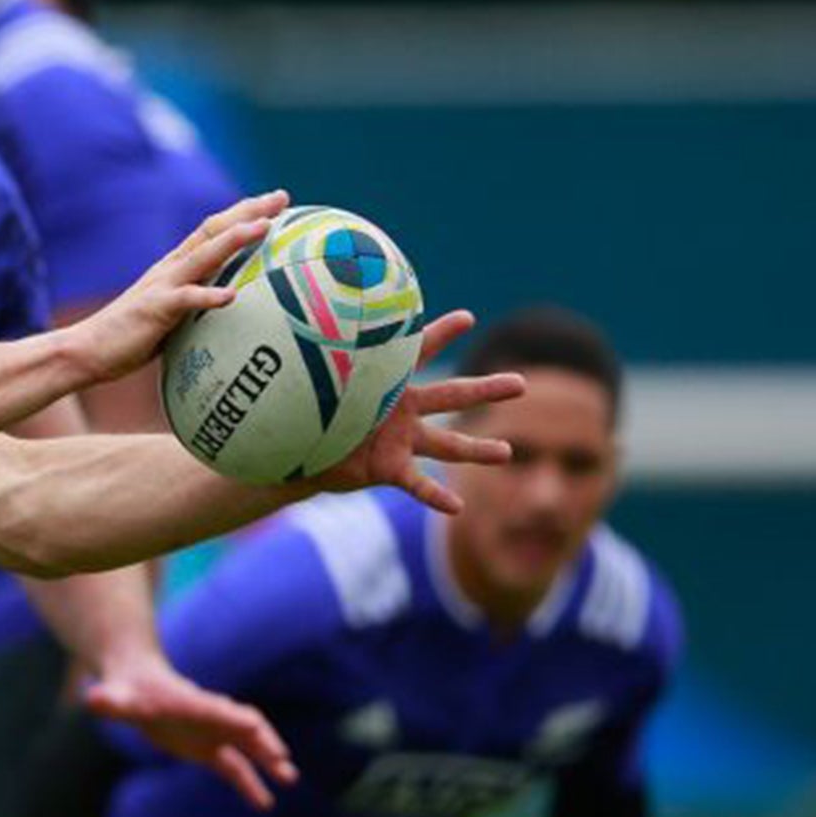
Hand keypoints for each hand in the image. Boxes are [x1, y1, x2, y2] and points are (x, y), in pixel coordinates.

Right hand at [68, 191, 290, 383]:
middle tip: (282, 197)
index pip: (214, 230)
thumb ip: (197, 306)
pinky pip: (185, 300)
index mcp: (176, 266)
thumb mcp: (171, 315)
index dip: (244, 212)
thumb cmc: (131, 338)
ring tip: (265, 227)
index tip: (276, 202)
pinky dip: (208, 296)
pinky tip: (231, 297)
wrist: (87, 350)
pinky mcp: (155, 309)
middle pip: (214, 229)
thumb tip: (229, 311)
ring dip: (234, 240)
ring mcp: (163, 285)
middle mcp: (171, 267)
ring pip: (204, 255)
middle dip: (248, 211)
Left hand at [84, 648, 296, 809]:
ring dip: (267, 762)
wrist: (137, 686)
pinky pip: (234, 768)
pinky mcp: (208, 749)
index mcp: (189, 703)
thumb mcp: (114, 697)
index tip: (255, 728)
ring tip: (289, 780)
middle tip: (282, 761)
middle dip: (262, 742)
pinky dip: (249, 784)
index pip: (216, 708)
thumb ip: (109, 701)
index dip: (233, 717)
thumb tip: (92, 700)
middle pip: (243, 725)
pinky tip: (264, 804)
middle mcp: (208, 716)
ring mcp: (212, 733)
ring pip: (246, 747)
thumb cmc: (126, 691)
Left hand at [311, 310, 525, 513]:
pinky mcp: (390, 468)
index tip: (467, 318)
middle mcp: (402, 408)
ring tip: (506, 453)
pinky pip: (418, 483)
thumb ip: (318, 355)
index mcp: (389, 380)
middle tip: (522, 385)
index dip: (441, 334)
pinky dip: (436, 495)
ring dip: (476, 450)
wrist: (299, 446)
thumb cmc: (310, 403)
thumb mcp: (316, 376)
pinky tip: (458, 507)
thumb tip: (294, 309)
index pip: (417, 350)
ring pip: (446, 444)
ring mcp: (400, 439)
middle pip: (452, 396)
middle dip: (486, 391)